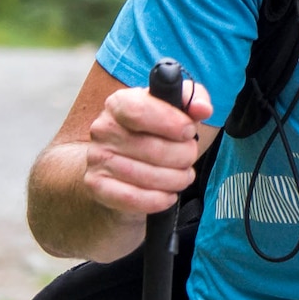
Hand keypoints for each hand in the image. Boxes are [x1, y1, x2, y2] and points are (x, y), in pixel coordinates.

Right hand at [82, 80, 212, 219]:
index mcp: (120, 103)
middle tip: (189, 158)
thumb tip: (202, 109)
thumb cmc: (155, 132)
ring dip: (175, 180)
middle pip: (153, 148)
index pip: (140, 111)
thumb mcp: (175, 109)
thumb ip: (193, 100)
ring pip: (147, 176)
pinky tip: (167, 196)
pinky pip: (132, 198)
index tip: (189, 132)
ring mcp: (96, 158)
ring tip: (182, 177)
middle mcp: (103, 128)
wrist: (124, 163)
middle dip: (183, 156)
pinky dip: (157, 200)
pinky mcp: (96, 185)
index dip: (171, 123)